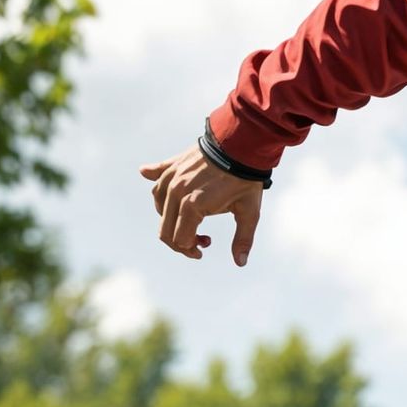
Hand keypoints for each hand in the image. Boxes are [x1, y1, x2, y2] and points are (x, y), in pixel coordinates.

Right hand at [138, 144, 265, 263]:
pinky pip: (156, 184)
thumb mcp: (249, 213)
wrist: (240, 143)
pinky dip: (160, 195)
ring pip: (160, 209)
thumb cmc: (246, 180)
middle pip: (165, 230)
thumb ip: (243, 239)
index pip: (179, 240)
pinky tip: (168, 196)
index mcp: (192, 206)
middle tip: (203, 240)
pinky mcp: (170, 166)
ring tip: (196, 220)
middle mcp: (175, 192)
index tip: (205, 248)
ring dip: (172, 221)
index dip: (190, 249)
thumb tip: (240, 263)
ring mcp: (170, 178)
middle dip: (181, 241)